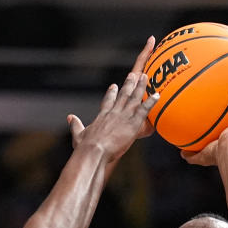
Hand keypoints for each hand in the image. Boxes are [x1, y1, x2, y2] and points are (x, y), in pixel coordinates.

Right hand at [68, 37, 158, 160]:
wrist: (93, 151)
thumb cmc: (85, 147)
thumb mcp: (78, 135)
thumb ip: (75, 125)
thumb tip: (70, 117)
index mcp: (102, 116)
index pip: (108, 101)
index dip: (111, 93)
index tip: (114, 86)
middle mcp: (114, 112)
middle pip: (123, 95)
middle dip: (129, 84)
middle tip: (133, 75)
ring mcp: (124, 116)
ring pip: (134, 98)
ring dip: (141, 87)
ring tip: (146, 77)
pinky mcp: (132, 123)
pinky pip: (144, 110)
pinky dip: (151, 102)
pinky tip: (158, 95)